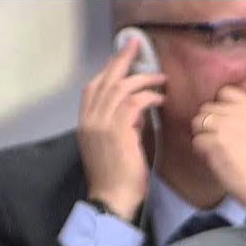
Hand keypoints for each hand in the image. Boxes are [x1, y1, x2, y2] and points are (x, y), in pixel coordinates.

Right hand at [77, 38, 166, 221]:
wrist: (113, 199)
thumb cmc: (118, 178)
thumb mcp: (115, 146)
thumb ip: (122, 125)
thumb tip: (139, 111)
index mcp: (85, 122)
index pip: (94, 87)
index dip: (110, 70)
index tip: (125, 59)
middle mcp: (89, 119)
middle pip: (105, 79)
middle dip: (122, 60)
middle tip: (136, 46)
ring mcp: (101, 124)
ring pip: (120, 88)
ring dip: (143, 79)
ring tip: (160, 79)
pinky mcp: (117, 131)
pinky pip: (134, 103)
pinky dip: (149, 97)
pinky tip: (160, 99)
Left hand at [191, 86, 245, 214]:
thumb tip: (236, 121)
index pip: (226, 92)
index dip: (221, 106)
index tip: (225, 121)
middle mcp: (238, 113)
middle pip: (208, 107)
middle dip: (210, 122)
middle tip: (219, 141)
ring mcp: (224, 126)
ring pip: (197, 122)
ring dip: (203, 136)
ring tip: (216, 153)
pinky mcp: (213, 144)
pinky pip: (196, 142)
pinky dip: (202, 153)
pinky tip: (215, 163)